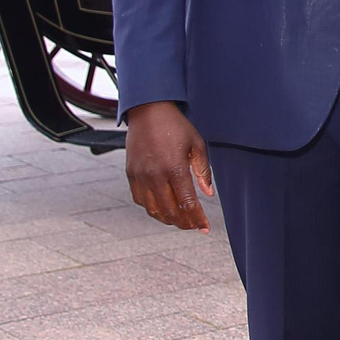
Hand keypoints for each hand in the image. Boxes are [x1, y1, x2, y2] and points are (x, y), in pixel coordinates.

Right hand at [124, 101, 213, 230]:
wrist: (148, 111)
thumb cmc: (176, 126)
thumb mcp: (197, 144)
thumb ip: (203, 171)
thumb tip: (209, 194)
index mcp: (175, 168)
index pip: (188, 204)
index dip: (197, 219)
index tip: (205, 228)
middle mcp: (155, 175)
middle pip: (170, 212)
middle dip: (184, 223)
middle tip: (194, 226)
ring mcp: (140, 176)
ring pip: (153, 210)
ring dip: (168, 219)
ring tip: (180, 221)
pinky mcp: (130, 174)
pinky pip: (140, 200)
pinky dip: (152, 209)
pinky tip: (163, 209)